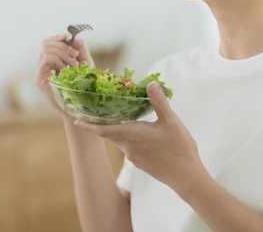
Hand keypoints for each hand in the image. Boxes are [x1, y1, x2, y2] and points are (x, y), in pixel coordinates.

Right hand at [35, 34, 94, 113]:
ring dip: (63, 54)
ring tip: (73, 66)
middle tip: (75, 56)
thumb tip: (72, 37)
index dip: (58, 37)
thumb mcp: (85, 63)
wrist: (82, 107)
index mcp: (51, 61)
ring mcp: (39, 73)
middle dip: (63, 46)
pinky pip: (46, 59)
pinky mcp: (39, 79)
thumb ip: (80, 49)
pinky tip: (66, 69)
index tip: (70, 38)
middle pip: (46, 43)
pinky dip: (58, 60)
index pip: (48, 42)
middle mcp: (42, 66)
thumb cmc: (84, 86)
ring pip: (47, 49)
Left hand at [75, 81, 204, 195]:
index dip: (89, 126)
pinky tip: (139, 134)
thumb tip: (150, 83)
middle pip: (110, 134)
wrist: (186, 177)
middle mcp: (129, 147)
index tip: (75, 121)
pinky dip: (128, 139)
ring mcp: (134, 157)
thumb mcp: (171, 121)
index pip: (103, 130)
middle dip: (101, 125)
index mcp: (132, 134)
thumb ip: (158, 102)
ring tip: (119, 119)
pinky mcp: (141, 164)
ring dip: (116, 131)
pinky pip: (129, 148)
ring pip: (120, 141)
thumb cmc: (179, 149)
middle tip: (96, 114)